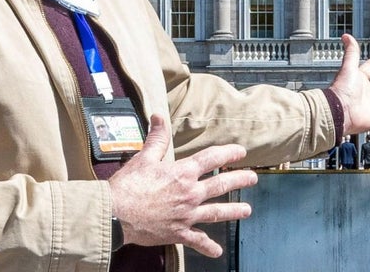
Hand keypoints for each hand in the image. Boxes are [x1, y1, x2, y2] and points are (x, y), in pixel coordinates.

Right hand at [108, 114, 258, 257]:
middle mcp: (190, 194)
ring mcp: (186, 215)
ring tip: (247, 211)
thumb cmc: (128, 185)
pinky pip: (197, 240)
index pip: (211, 159)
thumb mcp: (144, 158)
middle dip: (239, 180)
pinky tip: (217, 251)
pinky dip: (207, 247)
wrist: (116, 214)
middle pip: (221, 185)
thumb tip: (159, 117)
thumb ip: (156, 138)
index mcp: (183, 173)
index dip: (228, 153)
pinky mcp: (178, 233)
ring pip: (216, 212)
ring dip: (233, 211)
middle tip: (253, 178)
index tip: (241, 151)